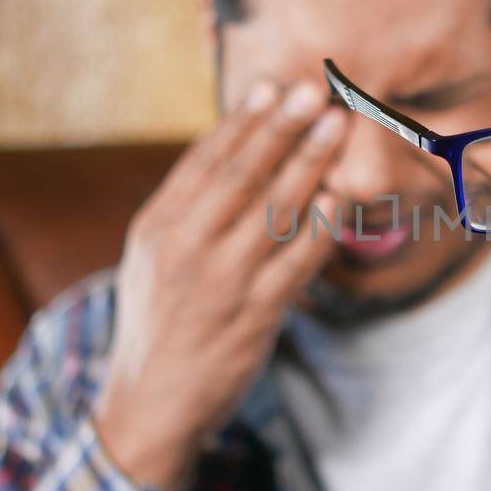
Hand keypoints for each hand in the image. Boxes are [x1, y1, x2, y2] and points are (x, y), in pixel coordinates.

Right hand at [92, 79, 350, 490]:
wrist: (149, 405)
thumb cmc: (160, 321)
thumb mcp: (153, 258)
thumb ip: (189, 208)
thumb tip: (234, 151)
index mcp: (157, 227)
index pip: (204, 162)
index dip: (241, 122)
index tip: (271, 86)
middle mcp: (185, 249)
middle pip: (241, 177)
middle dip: (280, 129)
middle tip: (313, 90)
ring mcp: (222, 284)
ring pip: (274, 212)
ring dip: (309, 164)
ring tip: (336, 125)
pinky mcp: (255, 317)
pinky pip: (296, 264)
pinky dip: (321, 228)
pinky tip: (341, 198)